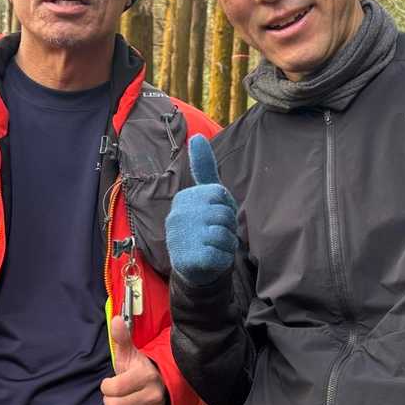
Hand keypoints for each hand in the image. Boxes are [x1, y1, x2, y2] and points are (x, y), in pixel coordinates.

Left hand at [100, 318, 166, 404]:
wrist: (162, 387)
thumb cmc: (139, 370)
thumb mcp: (130, 354)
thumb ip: (122, 338)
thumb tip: (117, 319)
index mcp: (146, 376)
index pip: (113, 389)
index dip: (106, 386)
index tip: (110, 383)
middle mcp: (153, 396)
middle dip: (108, 401)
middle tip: (114, 395)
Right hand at [165, 134, 238, 284]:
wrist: (195, 267)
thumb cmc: (205, 227)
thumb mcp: (207, 196)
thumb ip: (204, 168)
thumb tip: (197, 137)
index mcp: (183, 199)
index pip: (220, 194)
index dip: (226, 208)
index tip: (214, 217)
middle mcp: (177, 216)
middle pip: (224, 213)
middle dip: (227, 226)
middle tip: (215, 234)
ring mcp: (181, 238)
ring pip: (224, 233)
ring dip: (226, 243)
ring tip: (213, 246)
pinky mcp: (190, 259)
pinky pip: (222, 253)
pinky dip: (223, 258)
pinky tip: (212, 259)